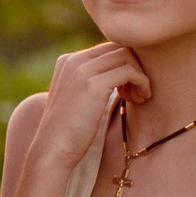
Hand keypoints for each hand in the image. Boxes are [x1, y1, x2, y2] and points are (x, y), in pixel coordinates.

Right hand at [27, 43, 150, 175]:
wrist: (53, 149)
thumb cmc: (68, 130)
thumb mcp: (76, 98)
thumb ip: (90, 82)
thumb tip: (119, 77)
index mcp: (67, 61)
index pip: (108, 48)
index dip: (126, 64)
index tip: (129, 89)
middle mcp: (73, 60)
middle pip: (119, 47)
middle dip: (136, 67)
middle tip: (138, 93)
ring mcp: (82, 70)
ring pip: (127, 56)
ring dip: (140, 75)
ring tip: (139, 98)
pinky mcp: (93, 85)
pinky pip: (130, 71)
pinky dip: (142, 82)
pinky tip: (139, 100)